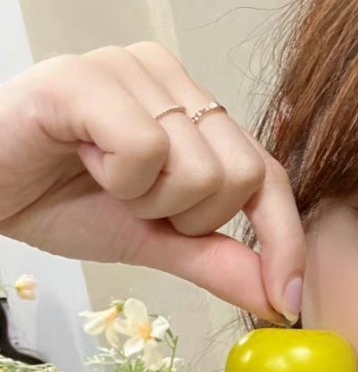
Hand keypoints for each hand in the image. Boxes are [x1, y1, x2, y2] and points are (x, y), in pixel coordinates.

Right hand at [0, 42, 304, 322]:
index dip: (283, 240)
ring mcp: (131, 69)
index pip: (267, 173)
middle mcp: (171, 75)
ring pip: (198, 169)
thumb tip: (278, 300)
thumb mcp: (152, 241)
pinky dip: (117, 179)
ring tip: (101, 179)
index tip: (285, 302)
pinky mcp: (86, 77)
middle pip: (240, 176)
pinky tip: (81, 160)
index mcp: (193, 107)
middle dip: (190, 220)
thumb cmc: (59, 201)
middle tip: (135, 204)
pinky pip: (146, 150)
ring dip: (147, 201)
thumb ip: (216, 261)